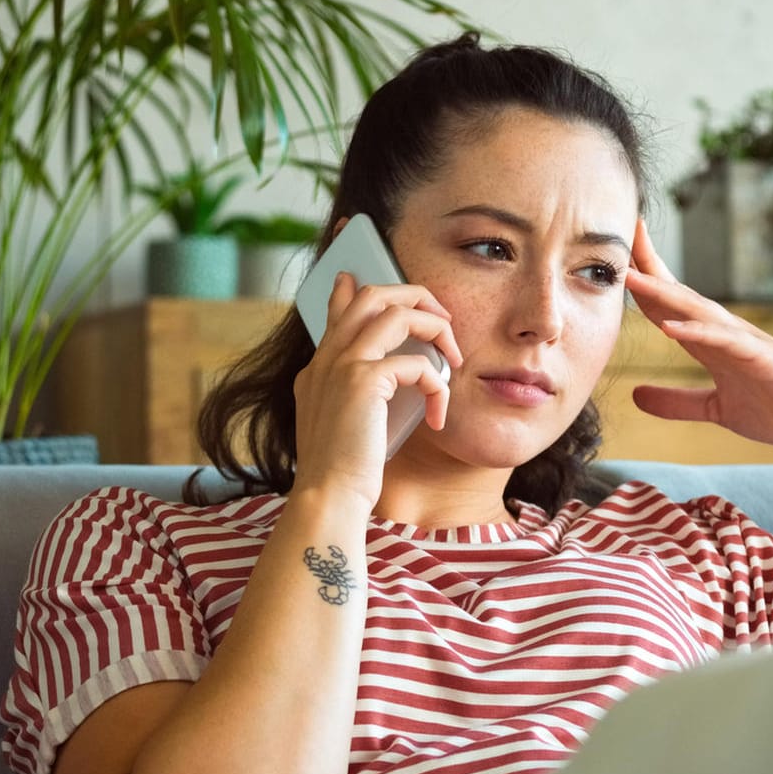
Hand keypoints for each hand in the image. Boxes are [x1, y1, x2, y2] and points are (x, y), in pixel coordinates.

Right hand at [292, 273, 463, 507]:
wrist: (328, 497)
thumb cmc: (342, 474)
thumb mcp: (344, 426)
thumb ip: (356, 396)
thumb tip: (385, 380)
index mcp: (318, 369)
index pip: (337, 311)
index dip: (349, 290)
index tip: (353, 276)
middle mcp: (326, 359)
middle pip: (372, 295)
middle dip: (415, 296)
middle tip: (442, 317)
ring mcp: (342, 365)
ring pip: (397, 312)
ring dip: (435, 328)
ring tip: (454, 357)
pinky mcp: (363, 380)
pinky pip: (417, 364)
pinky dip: (437, 386)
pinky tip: (438, 415)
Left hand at [626, 220, 772, 450]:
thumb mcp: (715, 408)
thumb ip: (677, 402)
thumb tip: (635, 396)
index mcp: (710, 342)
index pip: (668, 303)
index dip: (641, 279)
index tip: (611, 255)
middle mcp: (725, 333)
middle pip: (678, 294)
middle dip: (647, 267)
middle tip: (616, 236)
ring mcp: (745, 342)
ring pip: (698, 311)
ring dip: (664, 293)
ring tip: (630, 278)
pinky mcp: (764, 359)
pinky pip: (727, 343)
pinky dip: (699, 333)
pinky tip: (671, 327)